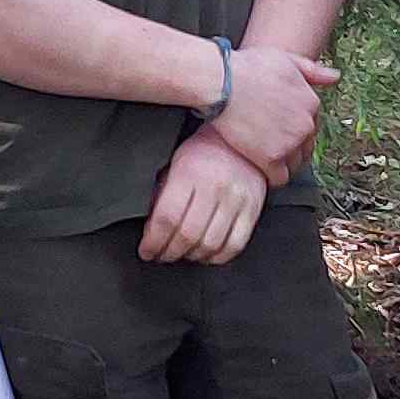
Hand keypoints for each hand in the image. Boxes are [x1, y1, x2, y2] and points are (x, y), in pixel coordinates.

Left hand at [139, 127, 271, 266]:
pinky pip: (234, 245)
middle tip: (162, 255)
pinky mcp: (252, 211)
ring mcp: (235, 201)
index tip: (147, 251)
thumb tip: (152, 229)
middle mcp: (213, 188)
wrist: (243, 142)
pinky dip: (218, 257)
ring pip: (210, 244)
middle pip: (187, 235)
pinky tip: (206, 254)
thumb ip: (163, 194)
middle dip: (169, 253)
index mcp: (189, 173)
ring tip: (183, 254)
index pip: (167, 217)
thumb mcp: (175, 163)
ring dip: (192, 256)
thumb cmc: (205, 151)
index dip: (153, 241)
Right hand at [206, 38, 332, 180]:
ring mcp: (289, 144)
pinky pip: (280, 178)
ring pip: (295, 163)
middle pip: (306, 145)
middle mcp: (305, 125)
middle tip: (271, 141)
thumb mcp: (286, 59)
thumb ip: (312, 71)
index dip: (296, 126)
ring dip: (284, 162)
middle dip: (292, 146)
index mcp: (311, 103)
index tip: (281, 126)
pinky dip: (272, 177)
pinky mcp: (270, 159)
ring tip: (265, 155)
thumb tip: (334, 77)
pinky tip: (262, 169)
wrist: (221, 83)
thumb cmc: (248, 68)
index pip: (312, 124)